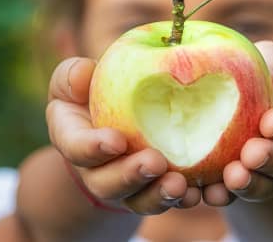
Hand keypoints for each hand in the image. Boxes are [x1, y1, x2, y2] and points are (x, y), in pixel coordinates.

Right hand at [46, 57, 200, 214]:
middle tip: (155, 163)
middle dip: (131, 176)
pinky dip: (184, 199)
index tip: (117, 141)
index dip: (93, 148)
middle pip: (107, 183)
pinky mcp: (152, 191)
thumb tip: (84, 72)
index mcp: (73, 140)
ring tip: (180, 185)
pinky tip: (198, 193)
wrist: (112, 122)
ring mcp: (125, 186)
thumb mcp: (75, 79)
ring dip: (159, 195)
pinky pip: (166, 200)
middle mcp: (95, 171)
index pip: (76, 148)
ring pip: (138, 200)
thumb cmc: (91, 94)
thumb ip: (73, 76)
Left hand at [201, 41, 272, 204]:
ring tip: (233, 177)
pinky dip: (227, 195)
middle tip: (251, 155)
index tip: (269, 124)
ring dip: (253, 183)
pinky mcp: (252, 184)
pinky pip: (243, 195)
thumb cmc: (255, 70)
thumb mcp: (268, 59)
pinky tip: (211, 193)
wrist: (234, 97)